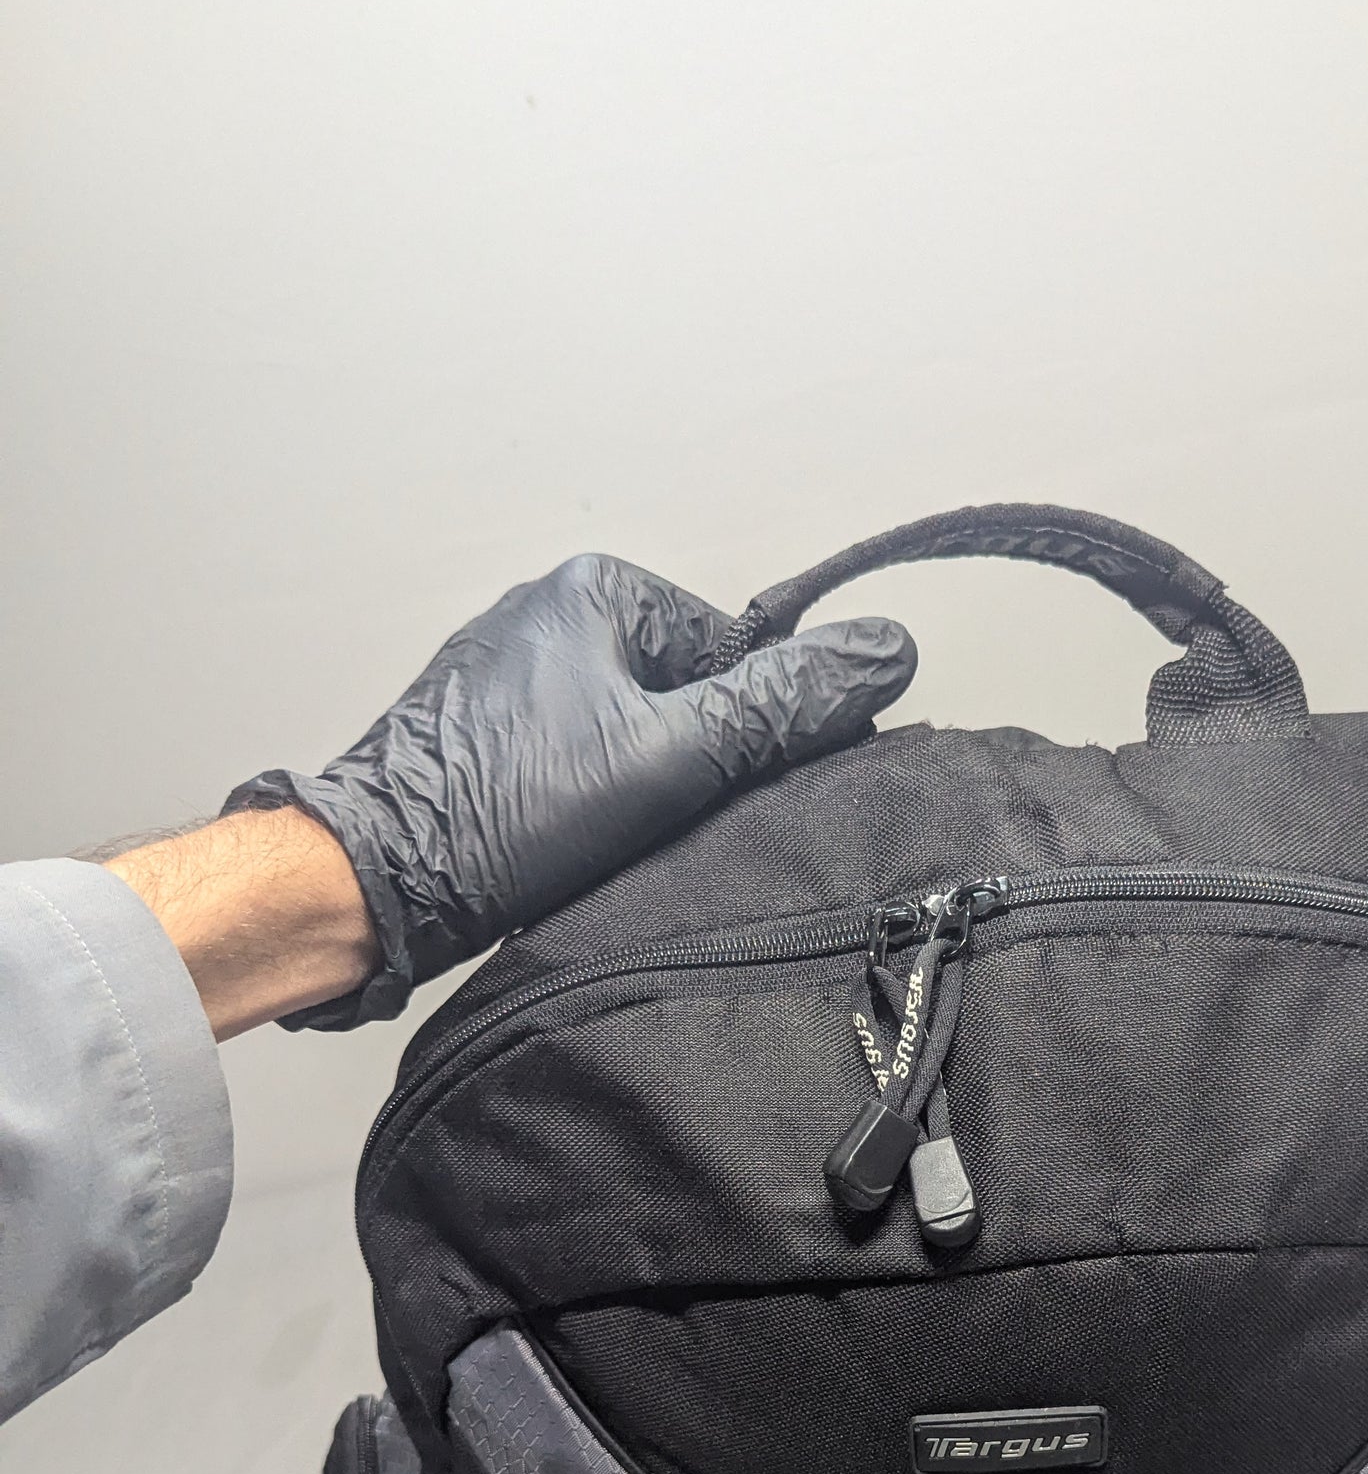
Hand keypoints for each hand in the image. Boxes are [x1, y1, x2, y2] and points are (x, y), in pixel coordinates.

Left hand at [222, 555, 915, 1026]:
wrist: (372, 882)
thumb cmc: (505, 815)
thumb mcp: (672, 756)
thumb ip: (782, 708)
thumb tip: (889, 652)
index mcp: (597, 591)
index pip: (735, 654)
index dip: (752, 732)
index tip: (725, 791)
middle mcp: (547, 614)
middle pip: (685, 696)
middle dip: (690, 765)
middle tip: (658, 823)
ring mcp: (507, 678)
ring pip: (630, 737)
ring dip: (636, 793)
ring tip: (600, 839)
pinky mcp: (480, 740)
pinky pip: (574, 766)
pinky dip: (583, 809)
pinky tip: (563, 848)